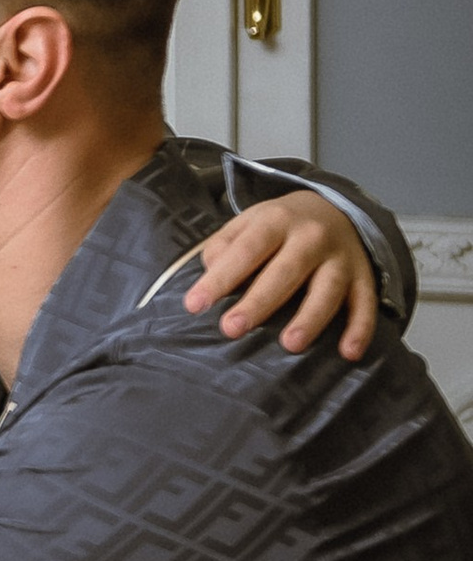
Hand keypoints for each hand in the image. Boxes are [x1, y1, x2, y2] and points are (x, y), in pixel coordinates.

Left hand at [185, 192, 381, 358]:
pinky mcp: (363, 277)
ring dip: (311, 317)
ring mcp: (341, 257)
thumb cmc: (278, 228)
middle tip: (232, 329)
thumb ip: (224, 246)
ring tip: (291, 344)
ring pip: (328, 288)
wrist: (333, 208)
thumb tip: (210, 273)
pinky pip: (365, 303)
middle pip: (286, 270)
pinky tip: (349, 352)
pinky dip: (361, 328)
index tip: (195, 304)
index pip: (246, 250)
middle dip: (259, 301)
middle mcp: (312, 237)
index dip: (221, 278)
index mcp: (276, 221)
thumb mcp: (247, 224)